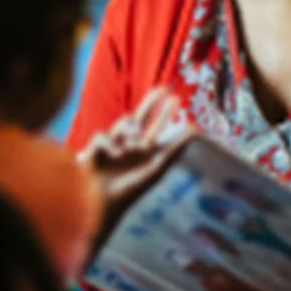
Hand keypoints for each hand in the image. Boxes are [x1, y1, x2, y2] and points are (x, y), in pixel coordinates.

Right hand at [79, 88, 192, 245]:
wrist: (101, 202)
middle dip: (151, 104)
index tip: (176, 99)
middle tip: (163, 88)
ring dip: (126, 129)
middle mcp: (131, 147)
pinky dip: (107, 145)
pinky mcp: (96, 147)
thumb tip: (193, 133)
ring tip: (126, 146)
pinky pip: (103, 135)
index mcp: (145, 153)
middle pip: (141, 118)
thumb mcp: (155, 170)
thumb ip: (174, 152)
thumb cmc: (129, 190)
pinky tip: (108, 157)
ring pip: (124, 123)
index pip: (157, 128)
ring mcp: (114, 145)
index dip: (165, 113)